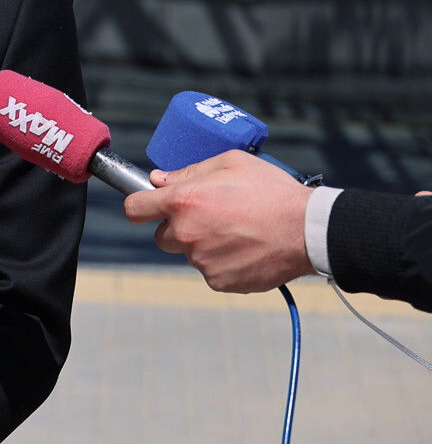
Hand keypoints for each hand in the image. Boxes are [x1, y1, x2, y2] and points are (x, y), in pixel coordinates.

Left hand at [127, 151, 312, 291]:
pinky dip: (223, 262)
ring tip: (238, 231)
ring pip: (190, 252)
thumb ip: (188, 171)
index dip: (141, 205)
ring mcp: (201, 260)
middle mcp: (186, 234)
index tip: (149, 204)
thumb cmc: (272, 191)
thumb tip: (158, 180)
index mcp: (182, 202)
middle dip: (178, 226)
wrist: (308, 230)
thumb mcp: (230, 163)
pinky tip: (246, 248)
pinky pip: (210, 270)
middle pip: (161, 235)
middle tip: (210, 216)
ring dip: (204, 244)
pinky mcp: (218, 281)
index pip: (134, 209)